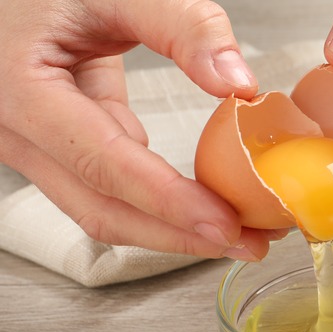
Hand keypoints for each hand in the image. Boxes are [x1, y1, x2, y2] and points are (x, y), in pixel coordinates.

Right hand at [0, 0, 281, 260]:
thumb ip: (183, 26)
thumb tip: (239, 84)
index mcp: (20, 89)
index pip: (102, 163)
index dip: (167, 201)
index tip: (224, 223)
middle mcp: (16, 130)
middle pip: (101, 208)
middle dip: (179, 234)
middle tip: (248, 243)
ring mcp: (33, 144)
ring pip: (103, 208)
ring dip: (171, 226)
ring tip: (238, 232)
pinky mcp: (58, 145)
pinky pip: (107, 185)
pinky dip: (158, 200)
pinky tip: (205, 203)